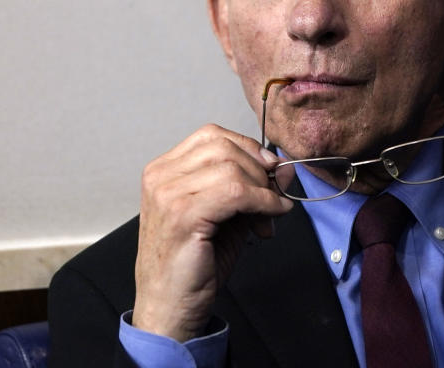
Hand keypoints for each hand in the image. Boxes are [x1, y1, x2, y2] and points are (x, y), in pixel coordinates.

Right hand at [132, 124, 293, 340]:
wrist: (168, 309)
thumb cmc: (193, 266)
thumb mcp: (225, 216)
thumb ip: (249, 189)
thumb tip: (283, 170)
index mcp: (163, 171)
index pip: (211, 135)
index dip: (247, 147)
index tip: (270, 169)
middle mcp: (160, 177)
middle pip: (222, 146)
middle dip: (258, 168)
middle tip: (273, 196)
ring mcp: (168, 194)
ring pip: (231, 167)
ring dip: (262, 188)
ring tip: (269, 215)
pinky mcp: (182, 216)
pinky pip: (235, 192)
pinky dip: (262, 202)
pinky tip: (269, 218)